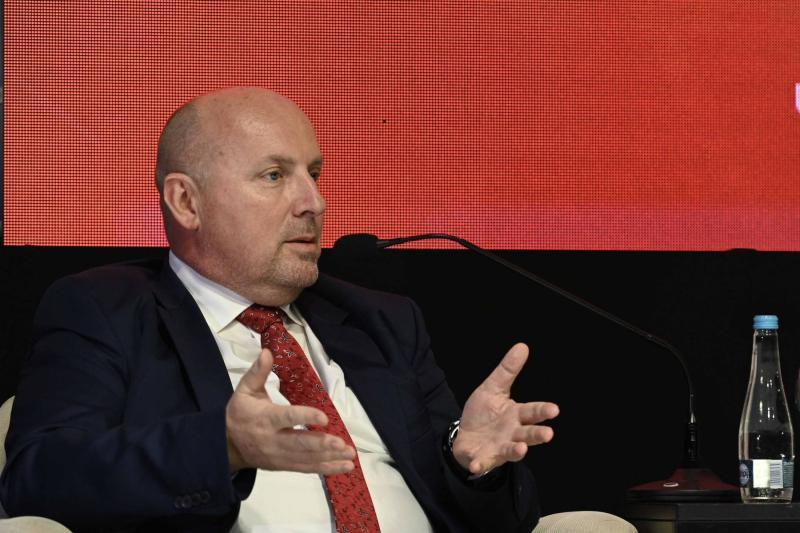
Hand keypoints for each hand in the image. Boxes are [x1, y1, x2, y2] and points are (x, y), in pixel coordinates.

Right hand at [225, 348, 355, 474]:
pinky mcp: (284, 465)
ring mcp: (279, 456)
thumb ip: (257, 372)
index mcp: (265, 418)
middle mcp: (273, 440)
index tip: (324, 417)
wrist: (226, 445)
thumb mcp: (244, 390)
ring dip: (329, 459)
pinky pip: (306, 468)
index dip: (305, 417)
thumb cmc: (240, 413)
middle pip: (299, 444)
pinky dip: (326, 468)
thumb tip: (267, 351)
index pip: (287, 417)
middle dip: (321, 444)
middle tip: (341, 444)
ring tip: (350, 457)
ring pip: (306, 459)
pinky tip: (343, 466)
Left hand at [452, 343, 558, 474]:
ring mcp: (499, 448)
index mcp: (516, 415)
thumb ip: (507, 370)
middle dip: (537, 434)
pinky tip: (478, 466)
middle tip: (548, 434)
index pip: (533, 412)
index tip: (554, 410)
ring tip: (521, 449)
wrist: (466, 436)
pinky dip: (481, 465)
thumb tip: (522, 346)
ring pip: (511, 450)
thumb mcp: (493, 388)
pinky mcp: (483, 458)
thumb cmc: (484, 413)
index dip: (543, 411)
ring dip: (517, 450)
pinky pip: (483, 462)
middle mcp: (512, 434)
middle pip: (528, 434)